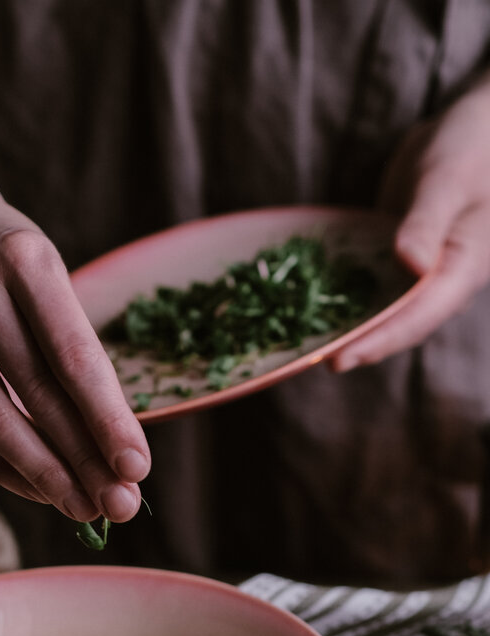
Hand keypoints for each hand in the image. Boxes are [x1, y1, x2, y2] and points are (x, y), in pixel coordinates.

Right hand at [0, 184, 149, 522]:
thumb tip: (116, 448)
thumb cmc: (7, 260)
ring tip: (84, 507)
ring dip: (43, 475)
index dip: (107, 419)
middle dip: (83, 459)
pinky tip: (39, 488)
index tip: (138, 468)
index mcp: (24, 260)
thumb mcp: (49, 277)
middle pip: (34, 395)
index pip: (73, 357)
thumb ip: (77, 351)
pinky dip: (2, 466)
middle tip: (119, 505)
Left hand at [331, 76, 489, 371]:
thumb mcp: (447, 179)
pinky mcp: (400, 263)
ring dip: (348, 330)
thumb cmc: (470, 148)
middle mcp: (443, 283)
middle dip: (356, 345)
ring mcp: (421, 276)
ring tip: (305, 348)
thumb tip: (411, 264)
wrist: (475, 131)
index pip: (418, 318)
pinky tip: (309, 310)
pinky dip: (346, 301)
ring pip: (384, 314)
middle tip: (309, 361)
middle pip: (398, 327)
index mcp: (464, 270)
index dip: (378, 342)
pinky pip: (374, 290)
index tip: (338, 360)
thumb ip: (427, 222)